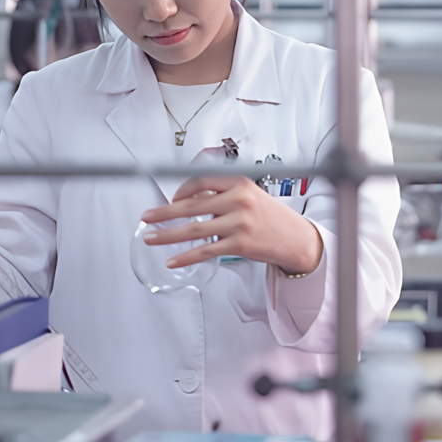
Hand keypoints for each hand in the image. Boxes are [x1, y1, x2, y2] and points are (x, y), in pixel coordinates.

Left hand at [141, 176, 323, 275]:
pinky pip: (205, 250)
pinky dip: (186, 256)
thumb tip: (188, 200)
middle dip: (164, 212)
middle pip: (192, 205)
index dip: (181, 190)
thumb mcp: (249, 195)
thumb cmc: (269, 217)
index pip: (201, 180)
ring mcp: (239, 223)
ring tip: (151, 237)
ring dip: (168, 234)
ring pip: (194, 229)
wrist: (295, 238)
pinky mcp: (240, 244)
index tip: (170, 200)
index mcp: (239, 182)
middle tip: (146, 216)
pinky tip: (172, 260)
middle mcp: (239, 200)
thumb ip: (222, 195)